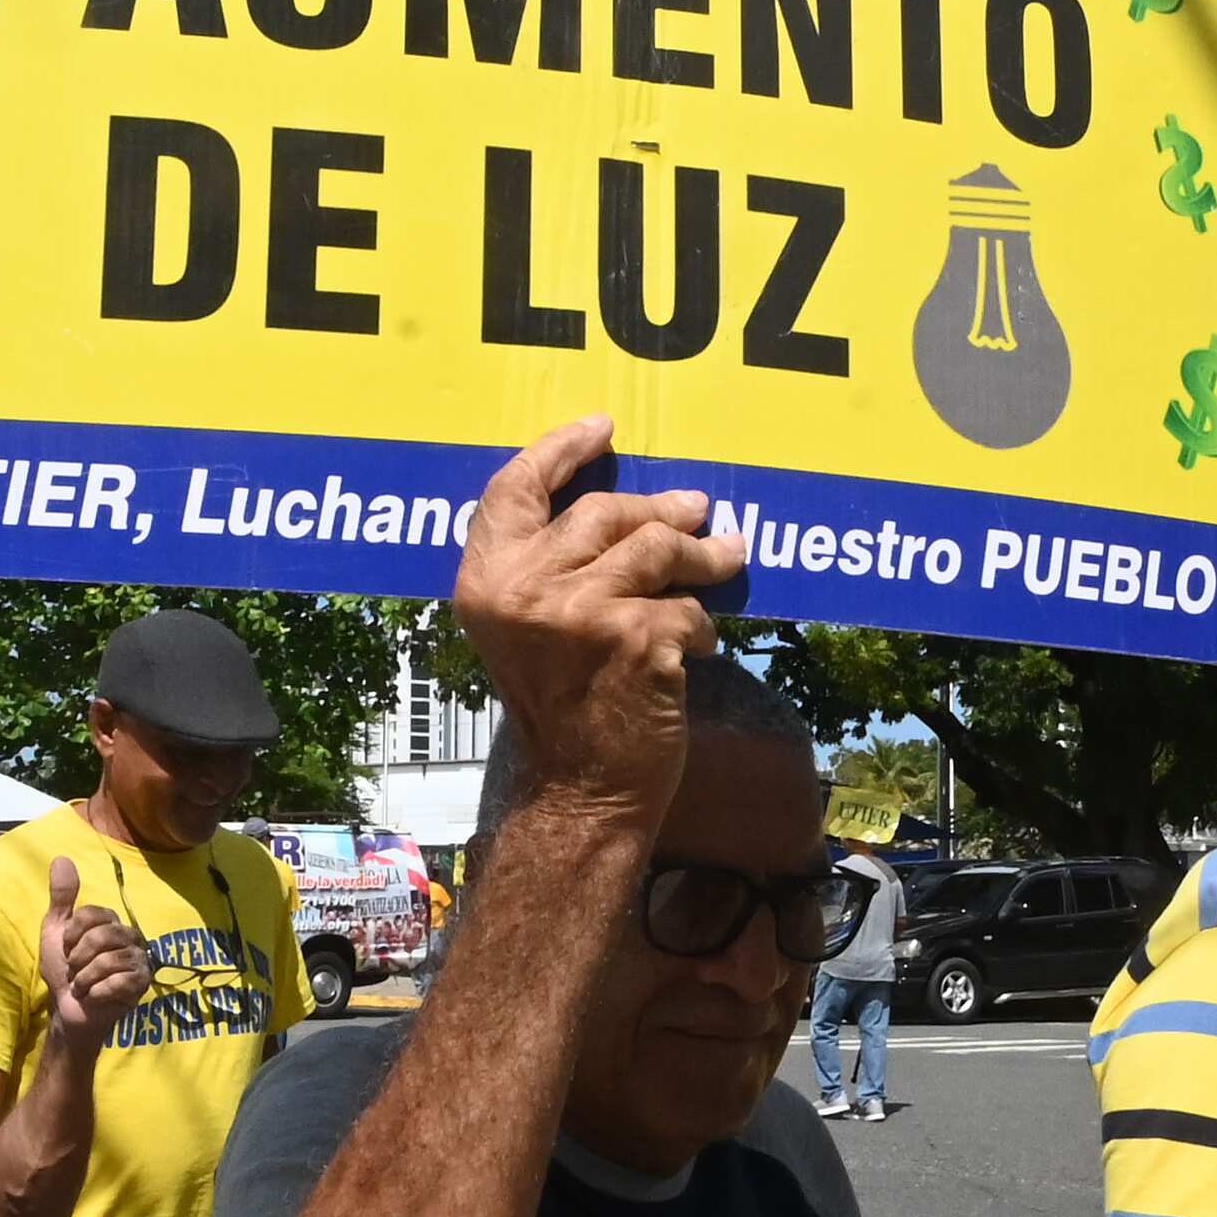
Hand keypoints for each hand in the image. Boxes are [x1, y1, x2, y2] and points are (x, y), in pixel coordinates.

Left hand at [38, 858, 149, 1044]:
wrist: (68, 1010)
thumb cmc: (63, 971)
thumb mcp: (55, 931)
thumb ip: (62, 897)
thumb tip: (62, 858)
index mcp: (111, 922)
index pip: (93, 914)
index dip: (72, 934)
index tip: (66, 948)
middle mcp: (129, 937)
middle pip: (103, 935)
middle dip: (79, 958)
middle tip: (75, 970)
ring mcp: (138, 961)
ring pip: (109, 960)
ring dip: (86, 977)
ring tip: (84, 985)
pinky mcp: (141, 985)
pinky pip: (119, 981)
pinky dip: (98, 992)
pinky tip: (96, 996)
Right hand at [451, 418, 742, 827]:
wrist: (579, 790)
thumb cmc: (560, 708)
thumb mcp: (524, 628)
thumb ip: (546, 567)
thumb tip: (620, 507)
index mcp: (486, 581)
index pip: (513, 487)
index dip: (560, 449)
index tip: (604, 426)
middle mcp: (523, 589)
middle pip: (602, 510)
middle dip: (659, 508)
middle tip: (697, 510)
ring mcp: (579, 611)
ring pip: (658, 548)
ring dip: (704, 555)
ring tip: (730, 556)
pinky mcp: (634, 638)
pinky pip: (687, 607)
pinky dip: (701, 626)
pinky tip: (699, 648)